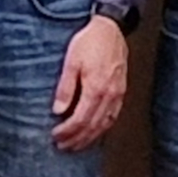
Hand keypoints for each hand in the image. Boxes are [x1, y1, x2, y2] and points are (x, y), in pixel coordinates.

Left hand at [53, 14, 129, 151]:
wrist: (110, 29)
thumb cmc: (89, 42)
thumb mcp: (71, 62)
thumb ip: (65, 88)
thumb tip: (58, 110)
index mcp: (96, 89)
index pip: (80, 119)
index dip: (68, 132)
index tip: (56, 137)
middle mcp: (110, 95)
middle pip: (93, 126)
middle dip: (77, 140)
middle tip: (63, 147)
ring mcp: (118, 95)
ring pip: (104, 125)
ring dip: (90, 138)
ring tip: (77, 145)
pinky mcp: (121, 92)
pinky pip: (112, 117)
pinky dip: (102, 129)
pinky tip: (95, 132)